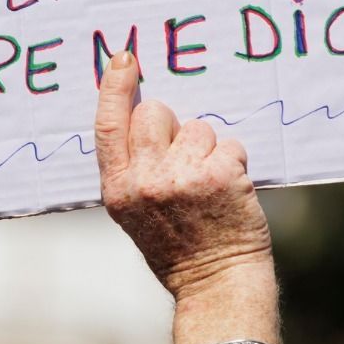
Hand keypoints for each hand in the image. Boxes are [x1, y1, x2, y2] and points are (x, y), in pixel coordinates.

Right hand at [94, 51, 272, 299]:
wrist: (217, 285)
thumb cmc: (177, 248)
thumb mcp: (134, 213)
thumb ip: (132, 169)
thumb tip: (144, 116)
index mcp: (117, 190)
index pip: (109, 125)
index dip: (115, 87)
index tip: (125, 59)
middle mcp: (145, 181)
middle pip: (155, 113)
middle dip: (173, 126)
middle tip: (184, 160)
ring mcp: (183, 177)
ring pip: (198, 128)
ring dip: (208, 149)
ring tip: (208, 187)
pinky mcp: (220, 176)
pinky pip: (229, 144)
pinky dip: (234, 163)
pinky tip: (230, 192)